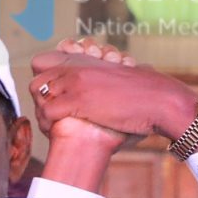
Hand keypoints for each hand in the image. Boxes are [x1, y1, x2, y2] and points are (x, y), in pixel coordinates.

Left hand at [28, 40, 196, 143]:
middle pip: (37, 81)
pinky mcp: (79, 100)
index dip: (45, 87)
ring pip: (38, 95)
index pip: (45, 66)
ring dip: (41, 114)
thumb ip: (105, 88)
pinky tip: (56, 132)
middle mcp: (78, 70)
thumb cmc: (145, 99)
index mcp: (86, 64)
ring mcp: (77, 83)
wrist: (160, 100)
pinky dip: (47, 125)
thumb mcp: (119, 85)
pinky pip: (47, 111)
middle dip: (38, 102)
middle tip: (49, 119)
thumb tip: (106, 104)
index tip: (52, 104)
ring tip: (50, 127)